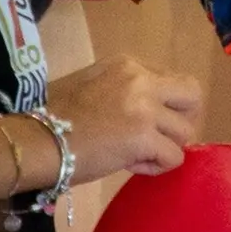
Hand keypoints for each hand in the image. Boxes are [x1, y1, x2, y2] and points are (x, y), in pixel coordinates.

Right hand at [41, 55, 203, 182]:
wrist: (38, 140)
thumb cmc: (53, 116)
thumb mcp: (89, 84)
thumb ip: (120, 89)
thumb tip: (140, 112)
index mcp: (127, 64)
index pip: (169, 80)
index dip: (162, 106)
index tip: (141, 123)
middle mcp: (141, 79)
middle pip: (192, 95)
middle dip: (183, 119)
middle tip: (164, 138)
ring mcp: (145, 108)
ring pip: (185, 131)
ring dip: (167, 148)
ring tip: (141, 156)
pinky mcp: (144, 137)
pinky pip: (174, 157)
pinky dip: (158, 167)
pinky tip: (134, 167)